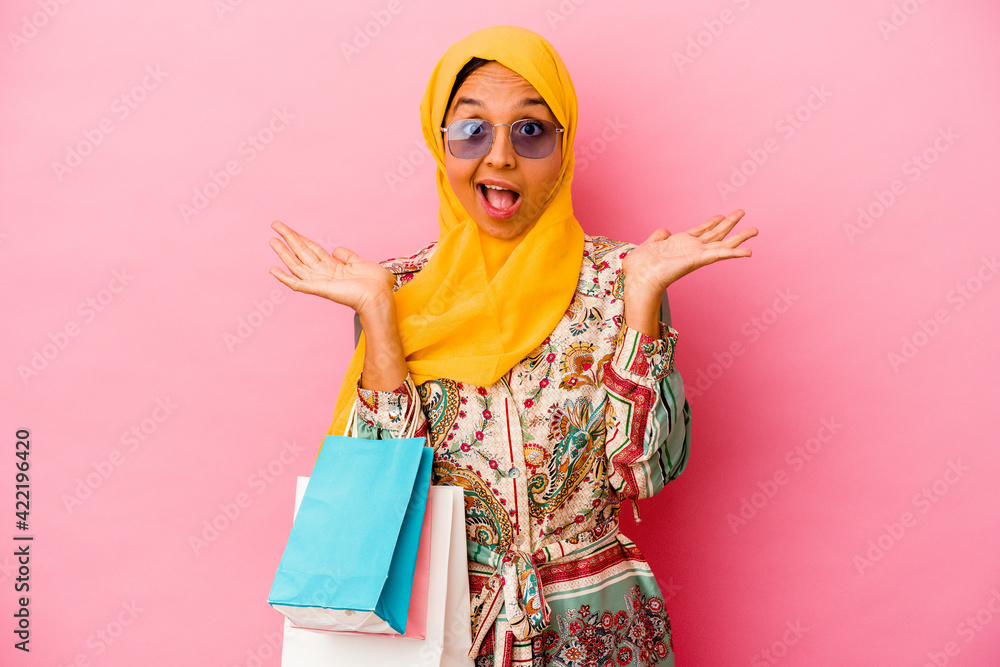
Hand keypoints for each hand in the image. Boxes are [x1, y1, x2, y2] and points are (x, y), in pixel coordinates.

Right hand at [268, 220, 394, 314]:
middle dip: (288, 238)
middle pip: (301, 252)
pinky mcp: (319, 289)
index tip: (288, 229)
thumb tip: (335, 250)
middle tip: (274, 224)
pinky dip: (284, 278)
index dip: (300, 238)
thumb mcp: (360, 262)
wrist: (380, 296)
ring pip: (296, 265)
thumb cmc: (375, 283)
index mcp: (333, 266)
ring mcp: (320, 281)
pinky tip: (273, 270)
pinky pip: (297, 284)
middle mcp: (324, 273)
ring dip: (283, 253)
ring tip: (272, 240)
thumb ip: (347, 255)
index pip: (312, 249)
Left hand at [622, 209, 756, 298]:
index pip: (701, 231)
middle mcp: (692, 249)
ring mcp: (697, 255)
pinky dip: (735, 253)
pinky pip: (720, 255)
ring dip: (740, 236)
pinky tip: (749, 251)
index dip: (712, 222)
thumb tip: (664, 231)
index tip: (722, 215)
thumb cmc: (640, 267)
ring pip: (723, 243)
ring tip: (756, 230)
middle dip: (731, 224)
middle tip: (743, 212)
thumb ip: (658, 236)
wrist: (638, 278)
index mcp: (681, 244)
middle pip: (716, 234)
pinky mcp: (698, 260)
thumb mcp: (649, 244)